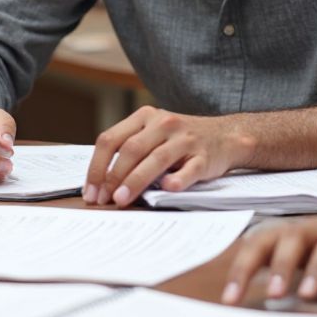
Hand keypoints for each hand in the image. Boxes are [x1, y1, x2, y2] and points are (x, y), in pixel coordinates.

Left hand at [83, 106, 250, 207]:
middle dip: (112, 176)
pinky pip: (188, 169)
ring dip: (135, 181)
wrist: (226, 136)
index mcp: (145, 116)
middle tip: (103, 200)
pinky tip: (167, 189)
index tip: (91, 191)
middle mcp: (163, 123)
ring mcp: (185, 139)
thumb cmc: (180, 140)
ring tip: (122, 199)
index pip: (111, 139)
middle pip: (131, 149)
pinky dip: (177, 180)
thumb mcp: (153, 134)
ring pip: (155, 159)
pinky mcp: (204, 156)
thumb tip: (101, 184)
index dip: (97, 167)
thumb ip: (130, 150)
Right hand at [221, 213, 316, 304]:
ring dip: (247, 267)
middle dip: (279, 266)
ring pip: (263, 240)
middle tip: (272, 295)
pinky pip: (254, 249)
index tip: (307, 296)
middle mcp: (311, 228)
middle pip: (289, 238)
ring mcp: (289, 232)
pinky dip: (241, 267)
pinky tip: (230, 290)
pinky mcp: (276, 241)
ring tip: (233, 296)